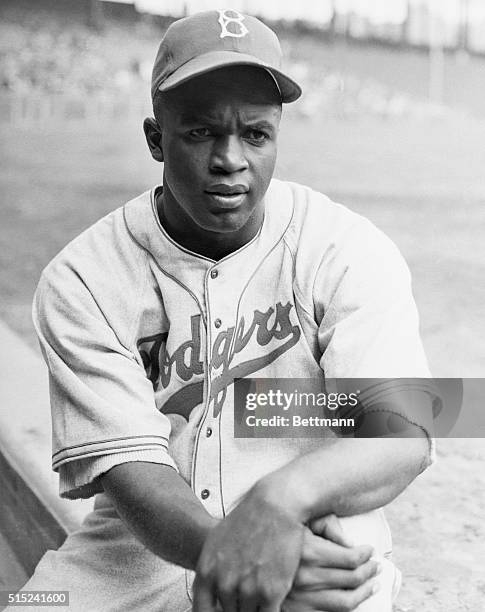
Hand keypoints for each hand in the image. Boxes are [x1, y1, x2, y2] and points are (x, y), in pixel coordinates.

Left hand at [193, 482, 304, 611]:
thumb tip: (210, 588)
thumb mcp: (217, 540)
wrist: (275, 505)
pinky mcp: (271, 592)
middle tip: (246, 593)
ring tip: (260, 592)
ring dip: (254, 607)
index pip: (201, 610)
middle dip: (237, 606)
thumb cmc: (249, 518)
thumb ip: (211, 569)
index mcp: (207, 571)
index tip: (220, 611)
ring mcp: (247, 590)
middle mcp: (224, 583)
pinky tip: (272, 602)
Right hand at [282, 515, 380, 611]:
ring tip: (373, 584)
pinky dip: (348, 607)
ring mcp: (300, 596)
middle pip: (352, 578)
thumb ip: (327, 526)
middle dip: (370, 572)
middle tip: (376, 566)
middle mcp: (305, 575)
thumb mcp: (301, 521)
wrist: (244, 556)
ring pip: (346, 601)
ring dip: (365, 592)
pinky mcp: (295, 610)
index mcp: (308, 550)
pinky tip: (354, 598)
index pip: (351, 558)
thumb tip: (350, 543)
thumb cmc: (277, 531)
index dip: (366, 555)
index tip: (370, 550)